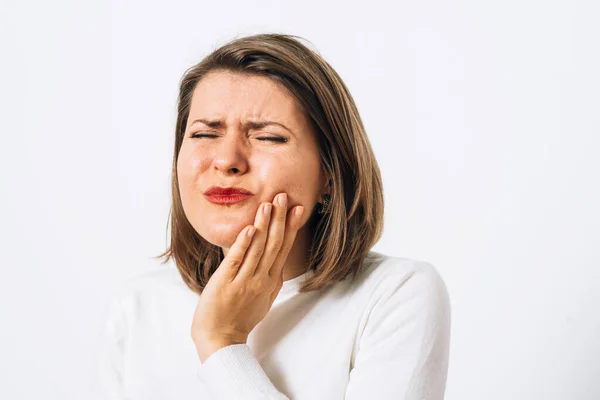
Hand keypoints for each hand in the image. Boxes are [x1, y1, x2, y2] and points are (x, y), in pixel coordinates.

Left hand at [191, 192, 304, 362]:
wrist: (221, 340)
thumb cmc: (240, 319)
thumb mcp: (262, 299)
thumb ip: (269, 280)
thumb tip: (276, 265)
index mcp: (271, 280)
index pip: (284, 248)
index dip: (291, 227)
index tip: (297, 208)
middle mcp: (261, 279)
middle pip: (274, 244)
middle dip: (279, 218)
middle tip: (283, 196)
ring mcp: (245, 281)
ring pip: (258, 248)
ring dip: (264, 225)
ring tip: (267, 204)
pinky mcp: (226, 282)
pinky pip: (237, 260)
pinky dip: (244, 244)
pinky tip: (249, 229)